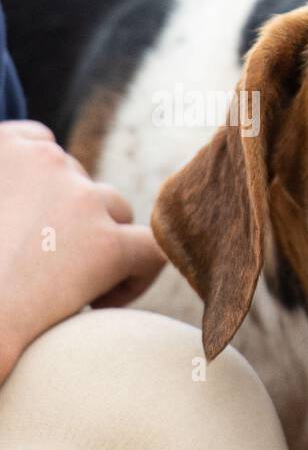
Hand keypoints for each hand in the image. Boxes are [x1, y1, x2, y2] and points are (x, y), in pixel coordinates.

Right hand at [0, 121, 164, 380]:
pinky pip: (151, 252)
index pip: (42, 145)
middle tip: (43, 270)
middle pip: (82, 183)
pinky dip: (135, 278)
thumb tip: (39, 217)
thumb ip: (11, 195)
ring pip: (118, 212)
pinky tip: (98, 304)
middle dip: (72, 224)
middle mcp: (43, 162)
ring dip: (101, 246)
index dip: (46, 190)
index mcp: (0, 148)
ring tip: (67, 289)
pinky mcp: (108, 247)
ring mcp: (80, 200)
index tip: (30, 231)